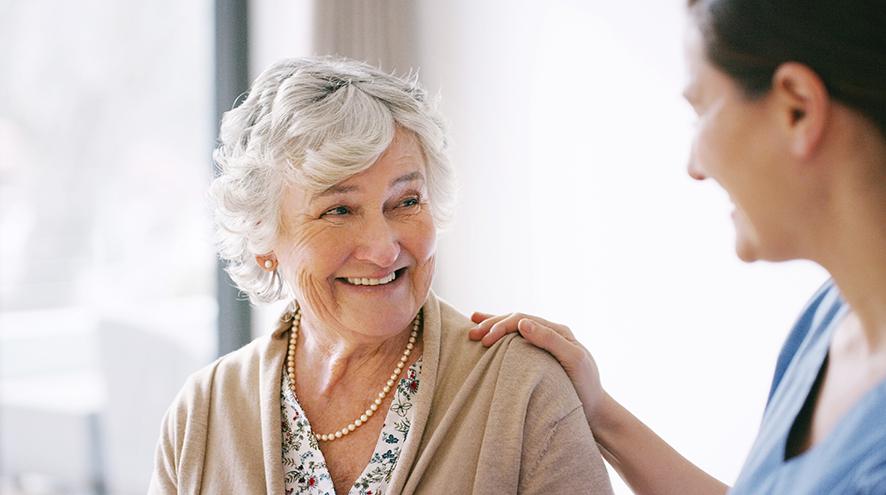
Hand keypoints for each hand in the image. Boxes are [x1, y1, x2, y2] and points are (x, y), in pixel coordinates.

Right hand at [468, 311, 606, 426]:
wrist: (595, 411)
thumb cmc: (586, 387)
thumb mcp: (573, 360)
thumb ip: (550, 339)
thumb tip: (522, 323)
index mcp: (558, 331)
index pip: (522, 319)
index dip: (501, 326)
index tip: (484, 340)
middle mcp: (551, 334)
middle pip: (515, 321)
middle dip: (492, 325)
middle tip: (472, 334)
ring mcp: (545, 346)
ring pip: (514, 330)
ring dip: (493, 328)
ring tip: (472, 328)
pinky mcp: (540, 359)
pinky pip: (517, 343)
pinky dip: (501, 338)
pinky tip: (488, 339)